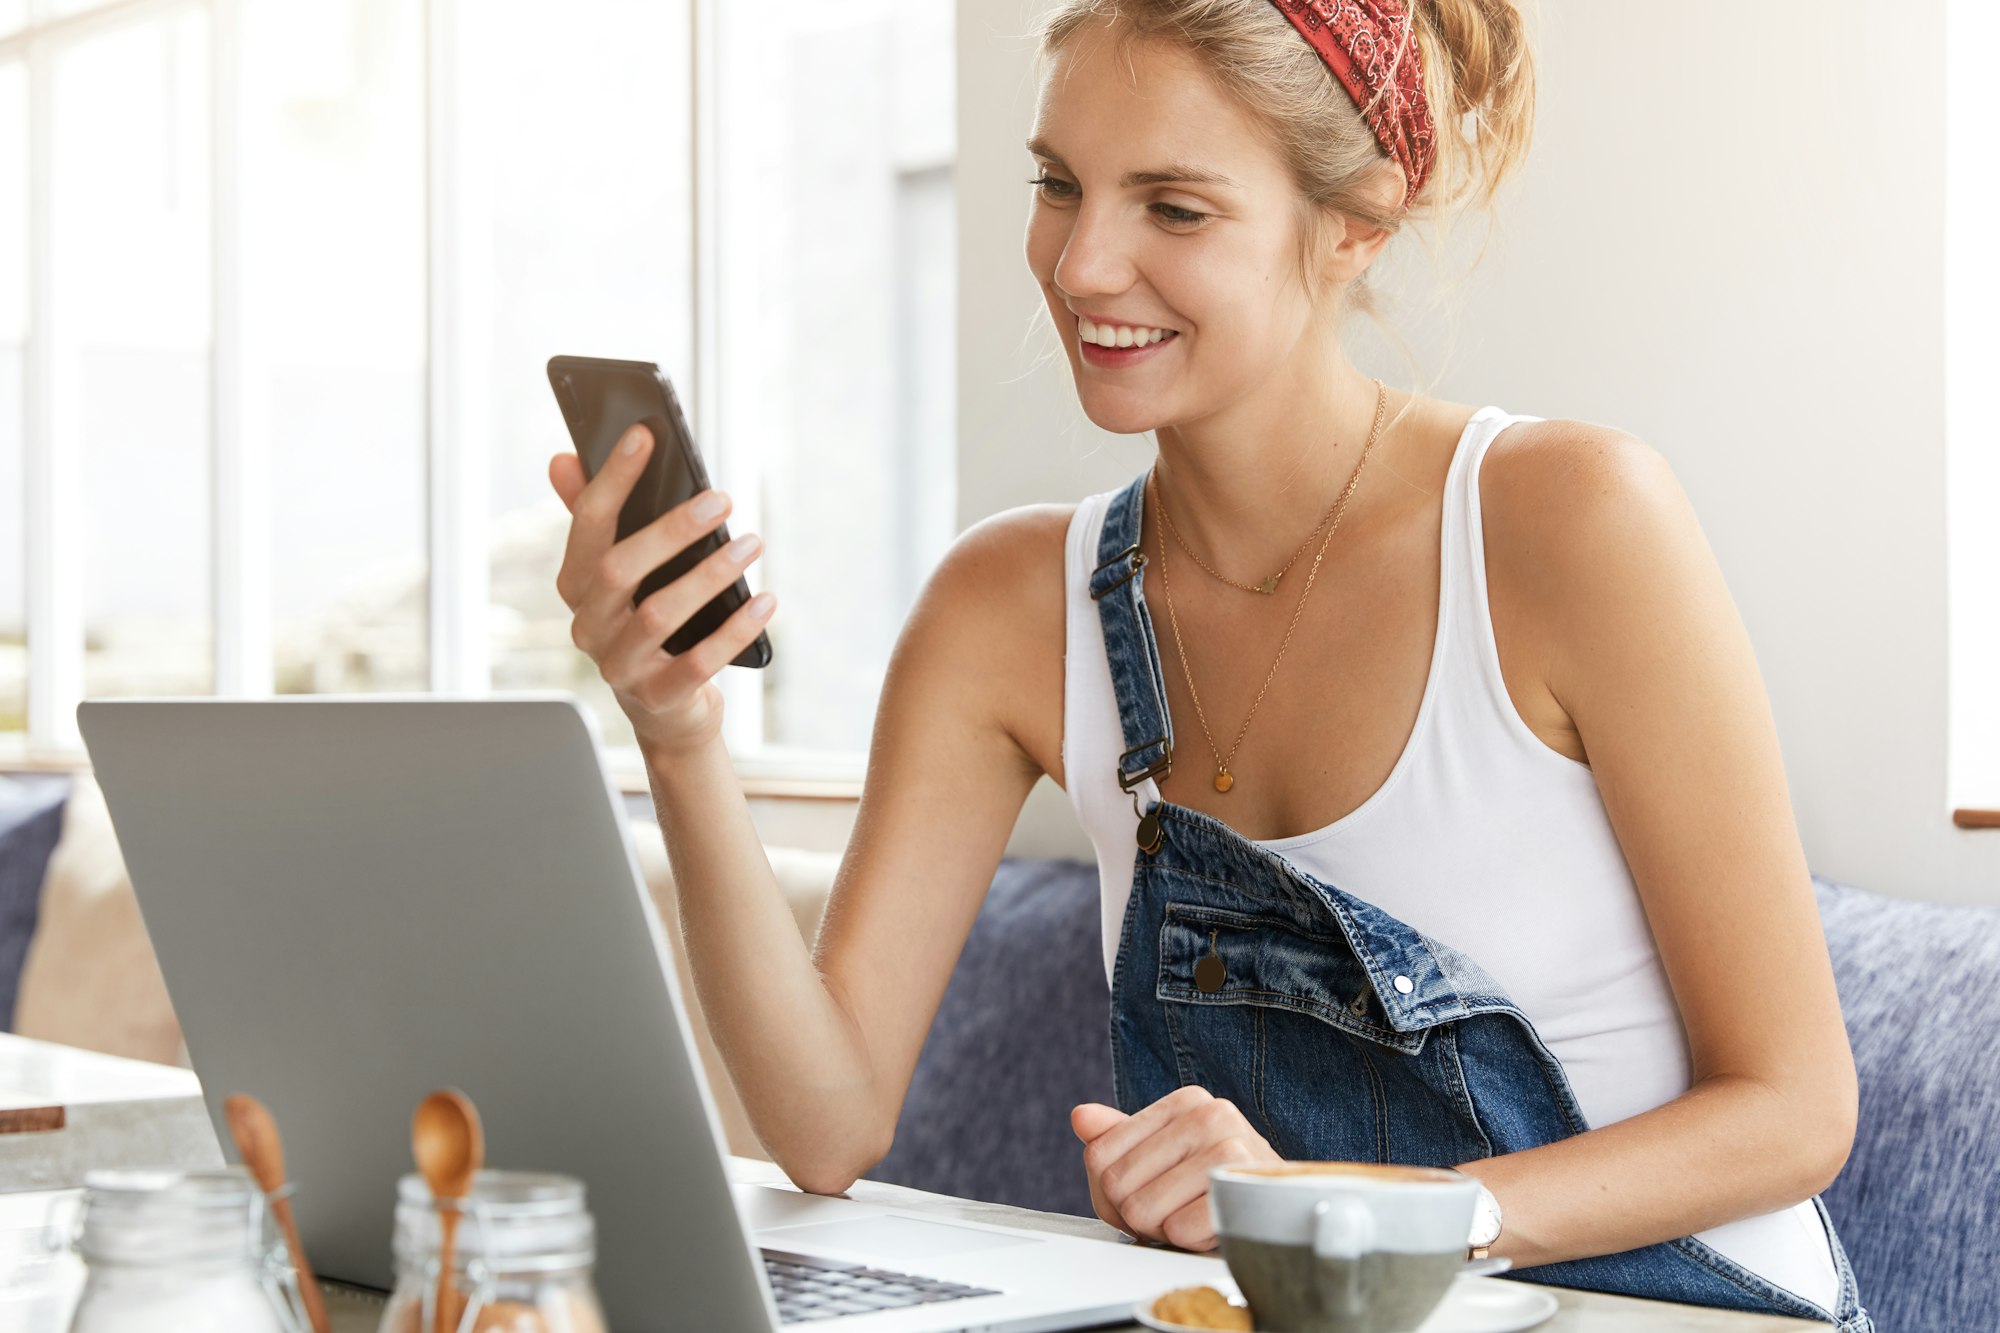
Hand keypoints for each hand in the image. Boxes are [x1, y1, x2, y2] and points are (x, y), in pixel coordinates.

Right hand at [549, 425, 775, 755]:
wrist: (668, 711)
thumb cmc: (648, 625)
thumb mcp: (623, 575)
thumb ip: (595, 519)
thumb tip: (563, 457)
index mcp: (576, 586)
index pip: (587, 524)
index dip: (613, 479)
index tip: (644, 434)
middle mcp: (588, 626)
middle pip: (619, 569)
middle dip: (672, 529)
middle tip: (723, 499)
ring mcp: (619, 666)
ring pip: (659, 614)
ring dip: (709, 576)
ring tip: (752, 545)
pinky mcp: (658, 698)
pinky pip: (698, 662)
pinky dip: (734, 629)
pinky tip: (765, 600)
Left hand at [1071, 1085, 1281, 1250]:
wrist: (1282, 1209)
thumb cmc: (1217, 1183)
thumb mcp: (1163, 1154)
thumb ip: (1117, 1136)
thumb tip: (1081, 1117)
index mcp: (1186, 1101)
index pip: (1099, 1155)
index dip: (1111, 1192)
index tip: (1146, 1191)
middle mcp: (1209, 1114)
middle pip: (1118, 1185)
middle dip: (1138, 1212)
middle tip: (1172, 1210)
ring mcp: (1229, 1147)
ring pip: (1143, 1210)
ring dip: (1163, 1228)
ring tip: (1192, 1215)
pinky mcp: (1241, 1187)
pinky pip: (1178, 1231)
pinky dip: (1190, 1240)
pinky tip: (1211, 1226)